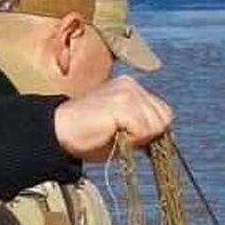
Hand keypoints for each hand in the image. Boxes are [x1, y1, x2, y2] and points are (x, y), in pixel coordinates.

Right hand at [54, 76, 172, 160]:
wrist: (59, 131)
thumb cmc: (88, 135)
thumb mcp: (123, 128)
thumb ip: (144, 126)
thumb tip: (165, 136)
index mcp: (131, 87)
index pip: (162, 112)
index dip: (151, 130)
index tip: (130, 135)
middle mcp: (131, 85)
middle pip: (164, 117)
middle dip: (148, 133)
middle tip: (121, 134)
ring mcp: (128, 91)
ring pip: (156, 124)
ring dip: (139, 137)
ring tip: (115, 133)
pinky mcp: (122, 102)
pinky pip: (144, 129)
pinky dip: (132, 139)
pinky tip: (113, 133)